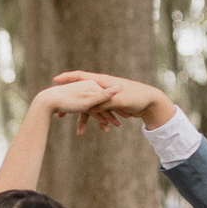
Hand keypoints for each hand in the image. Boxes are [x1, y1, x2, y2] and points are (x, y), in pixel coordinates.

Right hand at [54, 70, 174, 129]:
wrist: (151, 101)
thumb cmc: (137, 97)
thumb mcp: (118, 100)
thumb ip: (104, 102)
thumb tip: (92, 106)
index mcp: (102, 82)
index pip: (80, 75)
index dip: (67, 77)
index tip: (55, 79)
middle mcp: (102, 87)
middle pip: (82, 94)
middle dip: (72, 106)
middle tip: (60, 114)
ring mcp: (106, 96)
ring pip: (91, 107)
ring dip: (85, 119)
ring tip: (79, 132)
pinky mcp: (111, 104)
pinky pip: (100, 112)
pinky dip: (98, 121)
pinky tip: (98, 130)